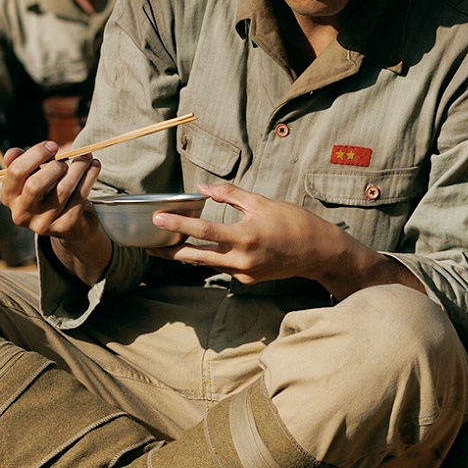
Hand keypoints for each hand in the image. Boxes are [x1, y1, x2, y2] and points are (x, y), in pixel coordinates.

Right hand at [0, 141, 104, 246]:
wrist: (72, 223)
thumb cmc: (48, 191)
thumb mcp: (32, 175)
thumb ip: (22, 162)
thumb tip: (12, 152)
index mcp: (8, 197)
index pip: (16, 172)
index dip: (36, 154)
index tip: (53, 145)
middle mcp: (21, 213)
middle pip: (35, 184)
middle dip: (55, 166)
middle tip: (68, 158)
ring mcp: (43, 223)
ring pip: (63, 189)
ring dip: (78, 167)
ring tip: (86, 158)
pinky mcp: (65, 226)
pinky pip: (80, 196)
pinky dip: (90, 176)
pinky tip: (94, 166)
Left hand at [149, 181, 351, 285]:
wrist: (319, 252)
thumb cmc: (294, 222)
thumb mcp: (262, 203)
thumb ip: (230, 195)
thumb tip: (203, 188)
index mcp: (245, 237)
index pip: (203, 231)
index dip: (178, 225)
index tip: (157, 220)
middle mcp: (242, 259)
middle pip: (196, 257)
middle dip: (170, 252)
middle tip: (149, 246)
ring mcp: (244, 273)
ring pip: (208, 264)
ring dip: (188, 255)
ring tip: (168, 247)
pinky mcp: (248, 279)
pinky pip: (223, 267)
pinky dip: (211, 258)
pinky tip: (204, 250)